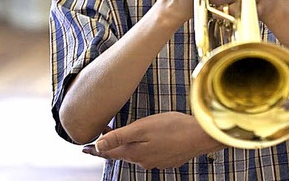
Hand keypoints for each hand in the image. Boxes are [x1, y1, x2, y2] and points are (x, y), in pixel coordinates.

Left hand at [82, 112, 224, 169]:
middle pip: (123, 153)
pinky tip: (152, 139)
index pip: (109, 152)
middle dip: (113, 146)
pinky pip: (152, 154)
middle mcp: (144, 161)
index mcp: (135, 153)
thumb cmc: (174, 127)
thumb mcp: (143, 127)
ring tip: (128, 135)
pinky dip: (147, 146)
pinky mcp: (169, 159)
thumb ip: (120, 136)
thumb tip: (98, 145)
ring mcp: (158, 162)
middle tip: (105, 135)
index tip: (85, 148)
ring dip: (131, 145)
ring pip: (138, 154)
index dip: (97, 149)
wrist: (203, 136)